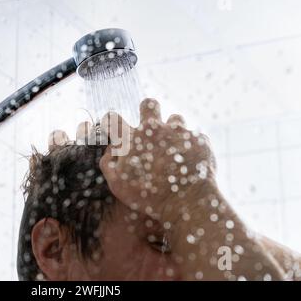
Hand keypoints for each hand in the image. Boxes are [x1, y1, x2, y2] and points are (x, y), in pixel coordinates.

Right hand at [99, 98, 283, 279]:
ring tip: (173, 149)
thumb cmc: (147, 196)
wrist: (186, 203)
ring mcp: (178, 132)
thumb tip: (111, 149)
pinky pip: (194, 137)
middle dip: (147, 111)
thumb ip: (109, 163)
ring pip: (175, 118)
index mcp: (131, 138)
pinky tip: (189, 162)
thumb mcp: (117, 184)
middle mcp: (154, 129)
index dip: (112, 121)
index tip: (115, 128)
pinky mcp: (198, 140)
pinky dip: (191, 147)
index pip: (113, 118)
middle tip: (149, 128)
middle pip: (148, 104)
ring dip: (172, 130)